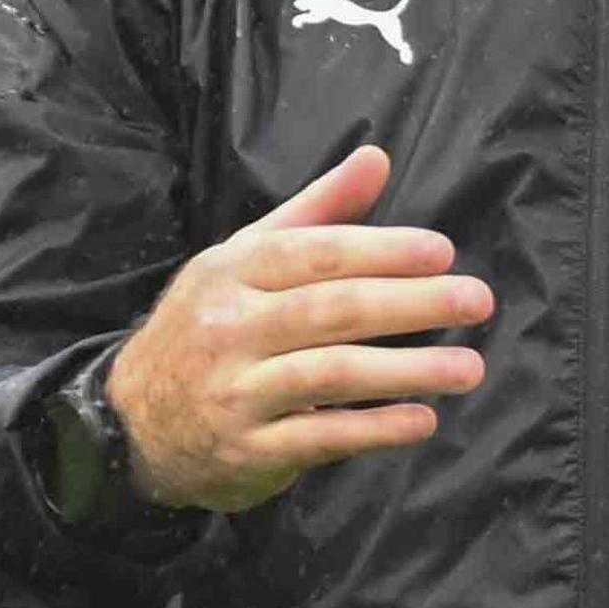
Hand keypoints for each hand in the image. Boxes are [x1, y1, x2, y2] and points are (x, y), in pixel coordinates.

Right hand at [104, 146, 494, 514]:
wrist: (130, 422)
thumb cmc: (209, 326)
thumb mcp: (247, 258)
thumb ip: (317, 211)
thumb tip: (377, 157)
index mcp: (233, 272)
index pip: (315, 254)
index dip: (382, 250)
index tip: (443, 252)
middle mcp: (230, 329)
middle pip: (332, 310)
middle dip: (412, 303)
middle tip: (477, 300)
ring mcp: (235, 393)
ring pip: (331, 374)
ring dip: (408, 371)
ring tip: (469, 368)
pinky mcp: (248, 450)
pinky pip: (320, 438)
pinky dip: (376, 429)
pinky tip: (423, 420)